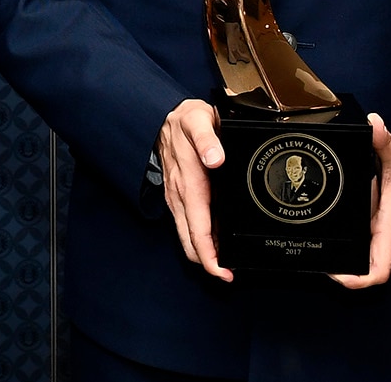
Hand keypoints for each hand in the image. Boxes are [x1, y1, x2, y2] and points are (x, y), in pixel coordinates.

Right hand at [158, 99, 231, 281]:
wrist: (162, 114)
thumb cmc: (184, 119)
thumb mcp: (198, 120)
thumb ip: (207, 138)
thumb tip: (215, 159)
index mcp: (189, 183)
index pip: (197, 230)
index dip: (209, 256)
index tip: (223, 272)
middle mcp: (180, 196)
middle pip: (190, 241)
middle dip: (207, 263)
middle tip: (228, 276)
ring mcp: (177, 197)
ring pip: (187, 235)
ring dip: (203, 252)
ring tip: (224, 264)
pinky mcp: (177, 194)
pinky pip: (187, 223)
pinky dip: (199, 237)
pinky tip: (214, 241)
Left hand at [329, 113, 390, 288]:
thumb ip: (383, 139)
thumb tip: (373, 125)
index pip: (379, 268)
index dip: (358, 280)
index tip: (336, 276)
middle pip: (367, 269)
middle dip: (343, 270)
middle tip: (317, 260)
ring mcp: (390, 239)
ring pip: (368, 261)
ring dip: (348, 260)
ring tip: (323, 249)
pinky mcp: (387, 236)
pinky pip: (369, 251)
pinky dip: (354, 249)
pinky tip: (336, 239)